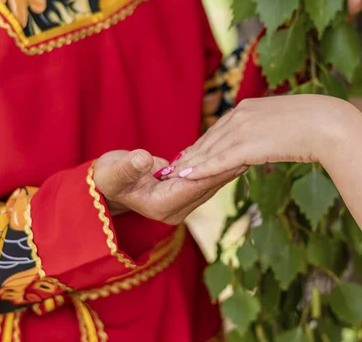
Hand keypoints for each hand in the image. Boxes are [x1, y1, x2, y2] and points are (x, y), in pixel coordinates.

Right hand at [93, 150, 246, 223]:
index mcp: (162, 206)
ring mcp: (180, 204)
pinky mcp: (183, 195)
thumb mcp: (114, 170)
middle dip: (230, 168)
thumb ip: (129, 166)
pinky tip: (234, 154)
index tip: (238, 158)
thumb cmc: (108, 177)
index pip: (196, 186)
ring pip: (210, 184)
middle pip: (208, 186)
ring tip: (251, 150)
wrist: (106, 185)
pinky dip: (218, 167)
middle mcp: (175, 210)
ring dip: (228, 168)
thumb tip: (144, 160)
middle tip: (254, 150)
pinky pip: (204, 180)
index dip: (217, 170)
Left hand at [169, 96, 349, 179]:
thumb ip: (268, 129)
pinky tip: (187, 176)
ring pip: (210, 150)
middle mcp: (241, 114)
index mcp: (249, 107)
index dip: (204, 143)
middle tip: (174, 167)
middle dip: (191, 154)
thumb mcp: (285, 122)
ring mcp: (243, 128)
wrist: (327, 124)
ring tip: (173, 175)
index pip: (220, 128)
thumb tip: (269, 138)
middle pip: (210, 138)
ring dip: (190, 164)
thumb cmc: (315, 124)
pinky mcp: (248, 145)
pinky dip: (202, 168)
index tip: (190, 152)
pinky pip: (220, 160)